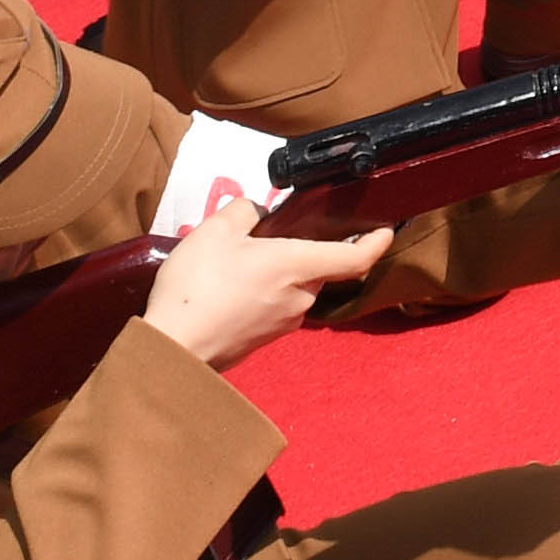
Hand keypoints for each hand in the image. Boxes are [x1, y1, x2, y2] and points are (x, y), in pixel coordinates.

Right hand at [143, 198, 388, 370]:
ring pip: (298, 286)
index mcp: (298, 266)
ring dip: (282, 271)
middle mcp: (301, 297)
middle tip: (273, 234)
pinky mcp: (266, 338)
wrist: (173, 348)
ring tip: (242, 260)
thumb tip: (256, 213)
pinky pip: (279, 305)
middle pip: (322, 267)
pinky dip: (267, 291)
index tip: (386, 229)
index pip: (356, 258)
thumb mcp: (215, 232)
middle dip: (306, 248)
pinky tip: (233, 286)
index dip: (376, 242)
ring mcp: (285, 322)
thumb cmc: (196, 288)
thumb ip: (243, 211)